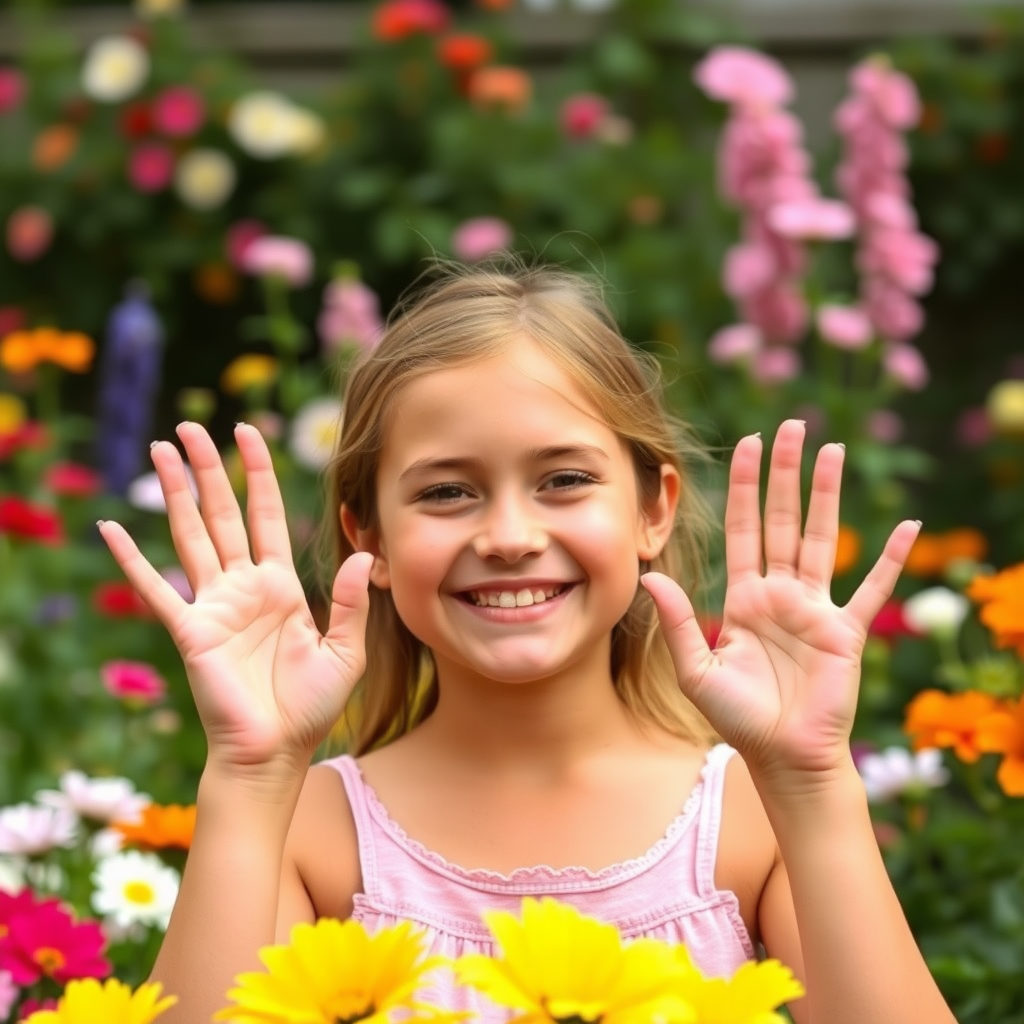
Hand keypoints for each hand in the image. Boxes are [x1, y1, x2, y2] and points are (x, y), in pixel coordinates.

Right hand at [99, 422, 370, 777]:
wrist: (275, 752)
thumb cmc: (310, 706)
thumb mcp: (345, 651)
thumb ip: (351, 603)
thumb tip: (362, 555)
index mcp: (281, 585)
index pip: (267, 515)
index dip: (258, 473)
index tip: (247, 433)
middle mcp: (244, 586)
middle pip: (223, 513)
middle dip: (209, 469)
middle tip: (190, 428)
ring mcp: (213, 605)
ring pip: (191, 536)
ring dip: (174, 494)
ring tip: (158, 452)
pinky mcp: (189, 631)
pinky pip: (154, 589)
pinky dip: (131, 560)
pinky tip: (110, 529)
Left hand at [642, 419, 919, 784]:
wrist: (783, 757)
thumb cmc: (738, 717)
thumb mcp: (696, 669)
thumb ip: (676, 622)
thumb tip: (650, 578)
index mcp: (743, 597)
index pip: (742, 527)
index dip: (743, 487)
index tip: (746, 444)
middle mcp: (780, 593)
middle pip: (783, 519)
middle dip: (784, 474)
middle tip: (790, 425)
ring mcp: (815, 608)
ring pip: (824, 538)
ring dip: (828, 495)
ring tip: (834, 450)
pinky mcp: (846, 631)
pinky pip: (872, 588)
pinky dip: (891, 559)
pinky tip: (907, 525)